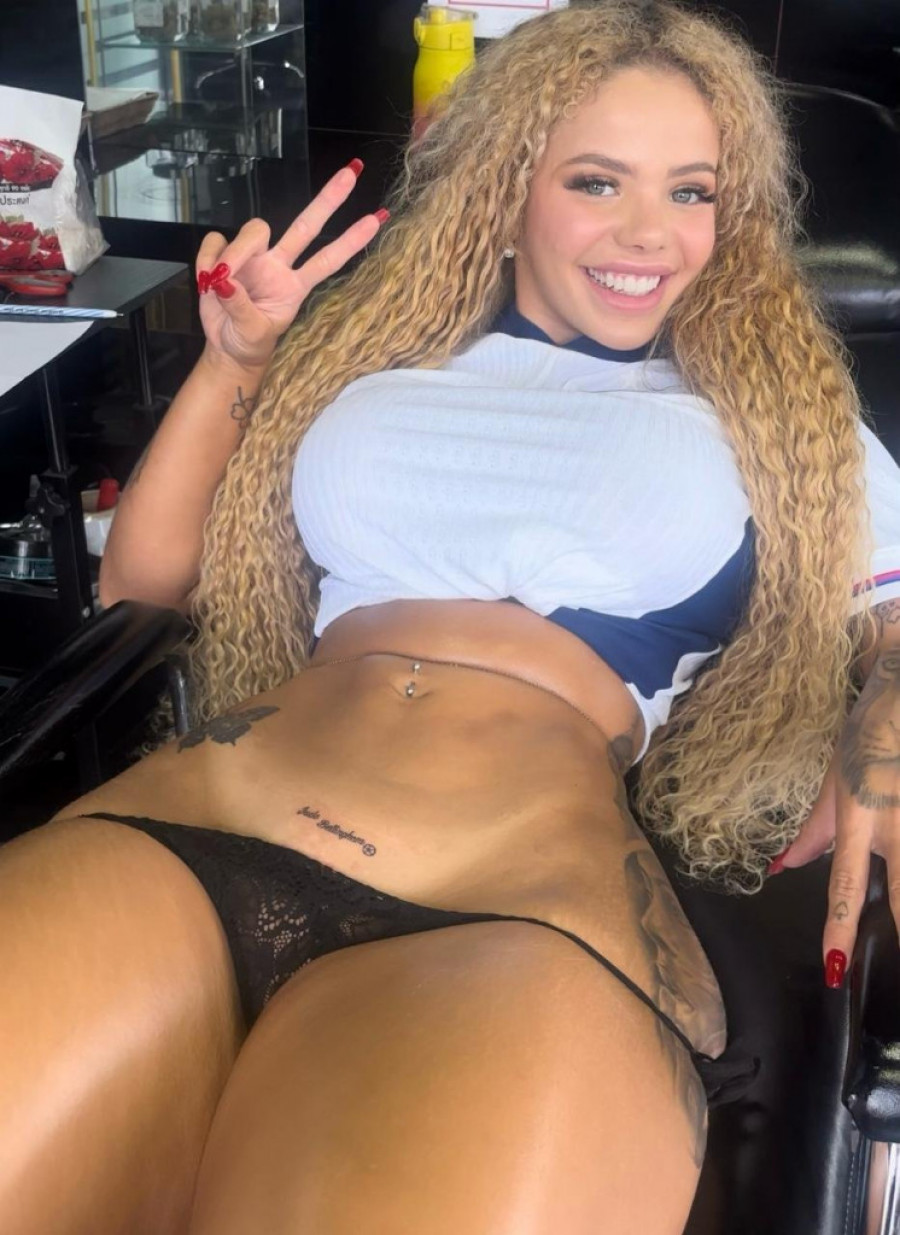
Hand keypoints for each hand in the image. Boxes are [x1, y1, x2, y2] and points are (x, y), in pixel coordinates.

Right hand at [195, 160, 386, 371]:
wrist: (228, 348)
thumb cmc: (249, 341)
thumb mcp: (252, 333)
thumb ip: (241, 308)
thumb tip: (227, 283)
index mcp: (294, 286)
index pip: (327, 260)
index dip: (350, 242)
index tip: (376, 220)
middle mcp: (278, 265)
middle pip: (306, 226)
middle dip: (328, 200)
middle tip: (351, 174)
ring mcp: (253, 258)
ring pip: (254, 231)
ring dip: (235, 254)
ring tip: (218, 282)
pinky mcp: (224, 255)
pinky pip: (216, 241)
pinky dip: (208, 259)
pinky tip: (206, 280)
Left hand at [771, 649, 899, 988]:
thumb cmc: (868, 736)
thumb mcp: (835, 780)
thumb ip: (815, 831)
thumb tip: (782, 868)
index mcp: (861, 819)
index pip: (844, 884)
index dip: (839, 930)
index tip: (835, 969)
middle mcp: (899, 825)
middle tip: (888, 993)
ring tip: (893, 882)